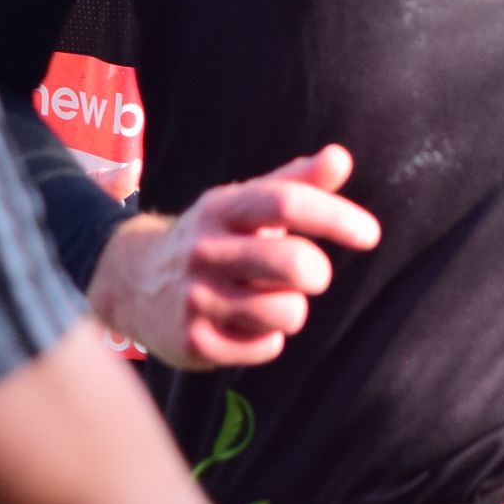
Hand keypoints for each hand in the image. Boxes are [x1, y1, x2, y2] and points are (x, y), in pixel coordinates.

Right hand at [87, 146, 381, 369]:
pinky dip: (269, 339)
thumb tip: (341, 156)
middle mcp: (205, 249)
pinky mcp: (193, 342)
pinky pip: (266, 347)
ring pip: (287, 311)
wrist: (132, 281)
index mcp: (223, 207)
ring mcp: (196, 297)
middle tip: (310, 275)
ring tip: (270, 300)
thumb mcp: (245, 202)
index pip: (287, 203)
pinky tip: (246, 325)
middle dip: (317, 273)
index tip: (370, 235)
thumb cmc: (213, 236)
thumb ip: (298, 182)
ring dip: (292, 309)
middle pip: (293, 263)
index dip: (336, 217)